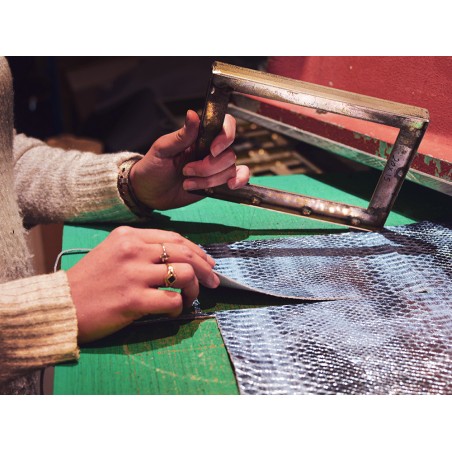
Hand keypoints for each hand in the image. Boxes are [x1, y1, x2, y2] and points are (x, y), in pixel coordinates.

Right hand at [66, 226, 219, 342]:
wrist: (61, 306)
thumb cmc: (89, 281)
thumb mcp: (112, 252)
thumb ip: (142, 250)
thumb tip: (180, 259)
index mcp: (129, 235)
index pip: (175, 238)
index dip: (197, 251)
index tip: (207, 262)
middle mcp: (133, 250)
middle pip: (185, 253)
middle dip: (205, 268)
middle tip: (213, 281)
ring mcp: (134, 274)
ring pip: (185, 274)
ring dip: (194, 289)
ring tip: (187, 298)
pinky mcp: (133, 299)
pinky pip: (172, 300)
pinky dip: (179, 307)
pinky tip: (173, 310)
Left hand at [129, 110, 249, 210]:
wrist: (149, 193)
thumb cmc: (152, 168)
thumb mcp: (162, 149)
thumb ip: (181, 135)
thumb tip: (192, 114)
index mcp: (199, 137)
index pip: (225, 126)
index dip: (224, 137)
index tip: (211, 151)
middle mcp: (210, 150)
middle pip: (228, 153)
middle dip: (208, 167)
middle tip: (186, 171)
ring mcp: (215, 167)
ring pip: (229, 169)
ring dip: (209, 180)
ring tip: (188, 183)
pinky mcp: (217, 183)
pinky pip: (238, 178)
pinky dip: (239, 180)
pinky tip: (229, 185)